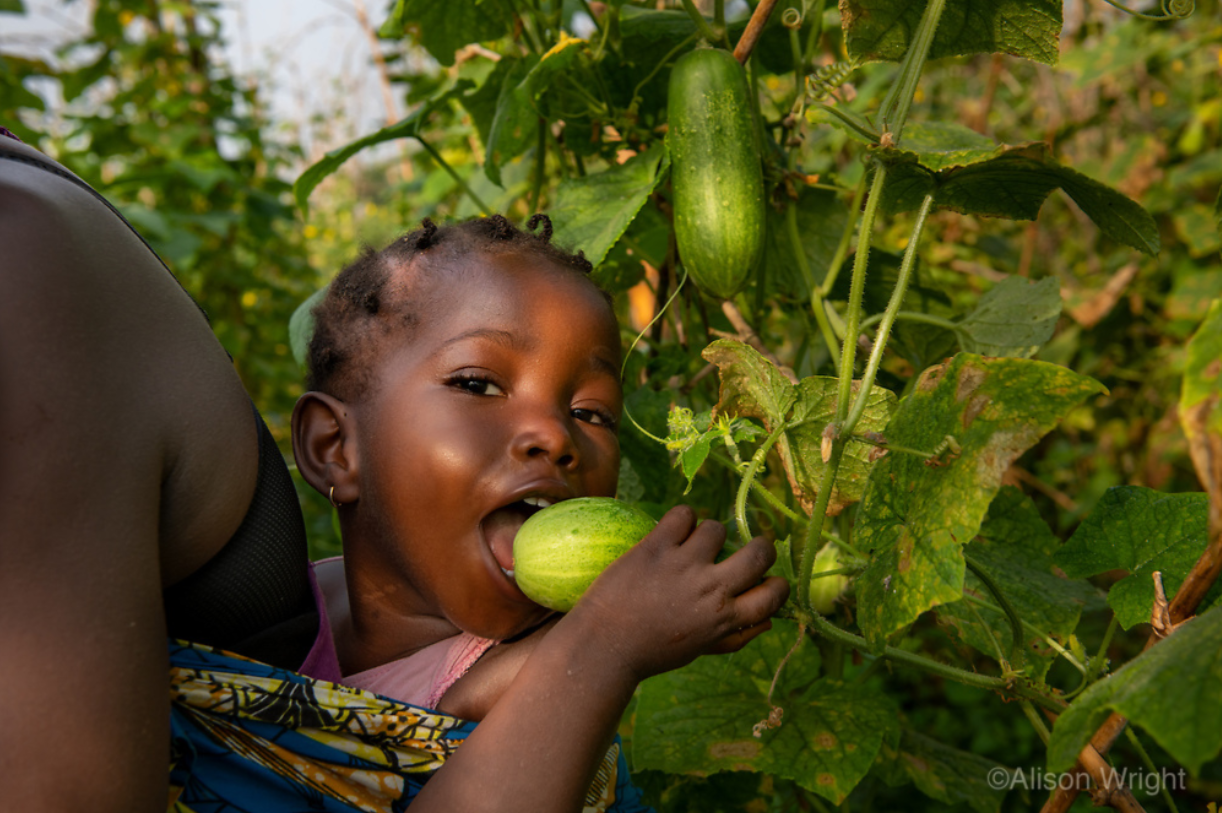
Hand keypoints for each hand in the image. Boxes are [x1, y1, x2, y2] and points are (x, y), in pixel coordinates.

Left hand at [565, 505, 789, 682]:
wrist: (604, 645)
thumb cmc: (652, 651)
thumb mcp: (701, 649)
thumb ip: (735, 636)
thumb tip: (768, 621)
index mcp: (724, 619)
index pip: (774, 596)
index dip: (777, 584)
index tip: (767, 580)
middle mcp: (711, 589)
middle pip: (760, 553)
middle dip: (760, 547)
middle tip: (745, 550)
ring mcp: (684, 565)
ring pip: (717, 528)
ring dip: (708, 535)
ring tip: (692, 546)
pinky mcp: (656, 547)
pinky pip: (684, 514)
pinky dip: (681, 519)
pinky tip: (672, 533)